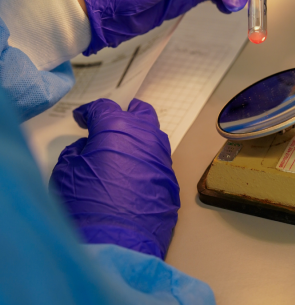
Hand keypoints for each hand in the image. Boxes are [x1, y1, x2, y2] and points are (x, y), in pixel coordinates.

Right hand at [49, 98, 178, 259]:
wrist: (118, 243)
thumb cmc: (86, 203)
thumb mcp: (66, 173)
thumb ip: (78, 152)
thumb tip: (88, 147)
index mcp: (117, 127)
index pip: (104, 108)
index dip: (89, 111)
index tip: (81, 119)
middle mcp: (145, 135)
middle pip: (140, 112)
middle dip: (126, 112)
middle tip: (111, 122)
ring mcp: (162, 156)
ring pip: (153, 135)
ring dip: (138, 136)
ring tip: (122, 148)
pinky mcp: (171, 178)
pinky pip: (157, 160)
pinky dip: (145, 160)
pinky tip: (133, 173)